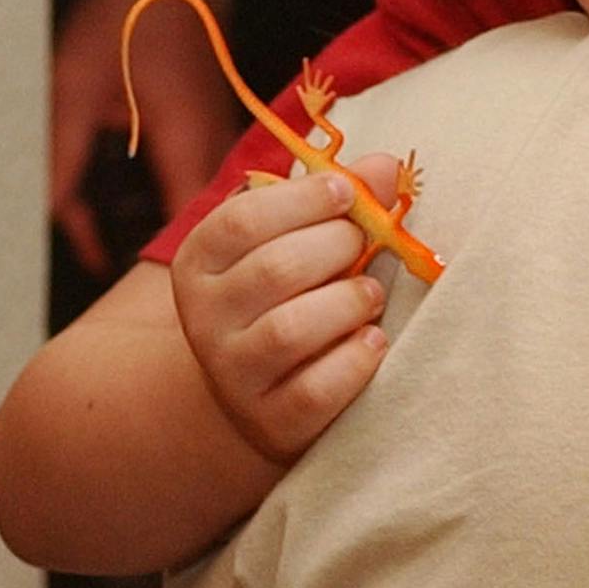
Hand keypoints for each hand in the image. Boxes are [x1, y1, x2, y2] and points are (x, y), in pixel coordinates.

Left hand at [50, 0, 240, 273]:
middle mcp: (214, 142)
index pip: (195, 223)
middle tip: (129, 279)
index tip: (144, 289)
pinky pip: (202, 177)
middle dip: (175, 252)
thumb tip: (55, 218)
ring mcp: (219, 133)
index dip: (175, 262)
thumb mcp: (72, 90)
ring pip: (208, 201)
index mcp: (186, 138)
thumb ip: (62, 159)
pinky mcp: (213, 125)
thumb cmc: (122, 21)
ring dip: (177, 228)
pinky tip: (141, 212)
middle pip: (207, 219)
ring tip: (129, 253)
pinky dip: (178, 199)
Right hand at [170, 154, 400, 463]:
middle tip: (362, 245)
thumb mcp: (298, 236)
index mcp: (202, 261)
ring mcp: (234, 374)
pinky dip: (356, 360)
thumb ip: (336, 198)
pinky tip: (372, 340)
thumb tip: (386, 168)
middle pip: (275, 270)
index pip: (241, 220)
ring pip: (291, 330)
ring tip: (369, 294)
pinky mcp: (271, 420)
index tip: (346, 192)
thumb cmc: (292, 290)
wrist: (262, 386)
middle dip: (337, 246)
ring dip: (349, 302)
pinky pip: (316, 389)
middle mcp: (205, 318)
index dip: (303, 199)